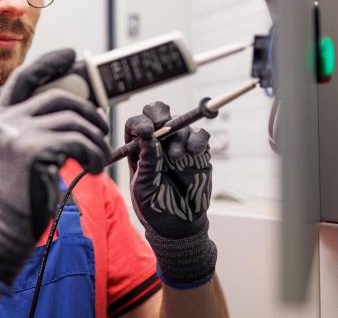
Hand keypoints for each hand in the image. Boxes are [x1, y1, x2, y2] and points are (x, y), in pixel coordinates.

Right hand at [0, 49, 109, 291]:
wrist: (7, 226)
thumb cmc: (22, 192)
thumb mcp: (20, 150)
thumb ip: (35, 126)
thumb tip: (73, 107)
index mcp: (0, 118)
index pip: (24, 77)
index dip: (49, 63)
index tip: (71, 56)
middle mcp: (5, 121)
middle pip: (59, 98)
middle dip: (88, 112)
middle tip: (101, 130)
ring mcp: (17, 134)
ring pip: (73, 120)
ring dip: (95, 140)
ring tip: (97, 159)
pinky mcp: (34, 150)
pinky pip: (78, 141)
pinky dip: (93, 155)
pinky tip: (92, 170)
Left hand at [124, 102, 216, 287]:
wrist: (179, 224)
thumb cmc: (155, 206)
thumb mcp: (143, 187)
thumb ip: (146, 162)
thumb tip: (148, 136)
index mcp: (138, 148)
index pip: (136, 123)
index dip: (140, 122)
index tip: (145, 131)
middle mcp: (158, 142)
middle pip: (158, 112)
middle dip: (160, 116)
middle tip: (163, 127)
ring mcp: (179, 144)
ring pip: (181, 122)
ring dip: (178, 135)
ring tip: (176, 157)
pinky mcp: (198, 152)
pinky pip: (201, 134)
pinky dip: (198, 139)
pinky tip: (193, 153)